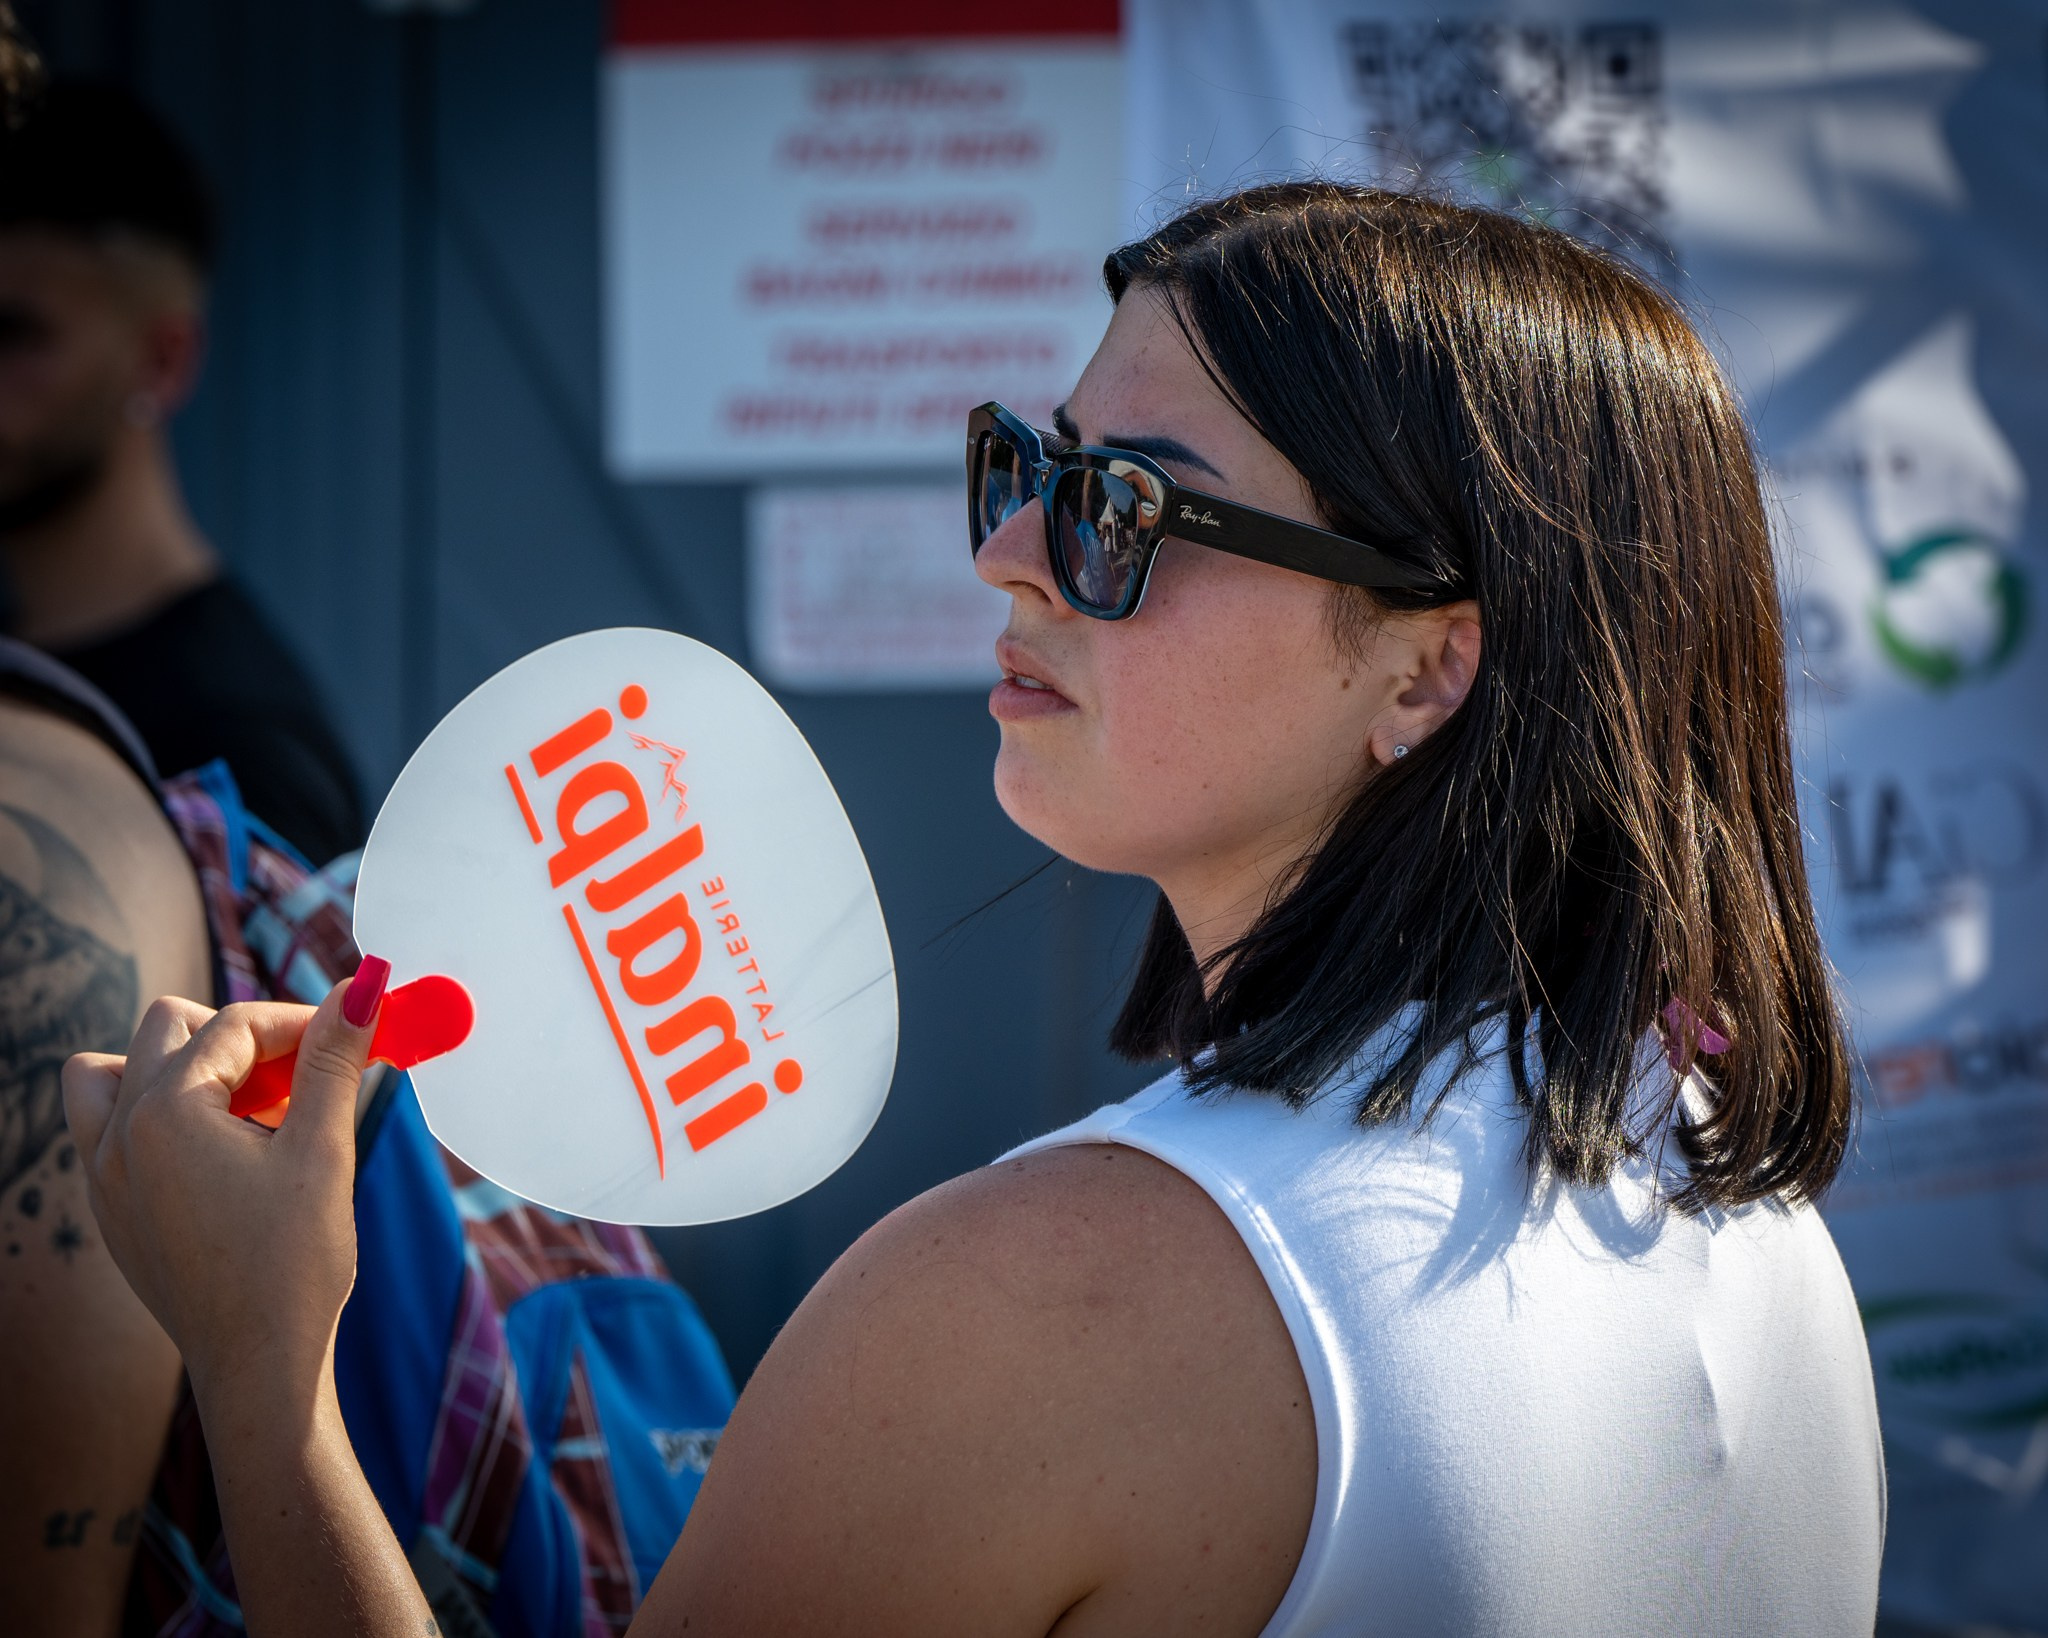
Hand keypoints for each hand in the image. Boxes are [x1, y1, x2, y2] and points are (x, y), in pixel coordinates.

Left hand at [61, 966, 385, 1401]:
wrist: (257, 1363)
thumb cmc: (292, 1264)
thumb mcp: (322, 1150)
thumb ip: (333, 1061)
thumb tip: (360, 990)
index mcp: (165, 1114)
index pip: (234, 1025)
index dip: (300, 1020)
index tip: (351, 1034)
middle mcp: (117, 1135)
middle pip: (167, 1028)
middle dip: (240, 1036)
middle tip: (301, 1072)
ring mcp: (105, 1174)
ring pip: (113, 1071)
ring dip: (177, 1066)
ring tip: (243, 1103)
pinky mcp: (112, 1209)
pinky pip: (111, 1127)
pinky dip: (159, 1114)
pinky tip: (222, 1152)